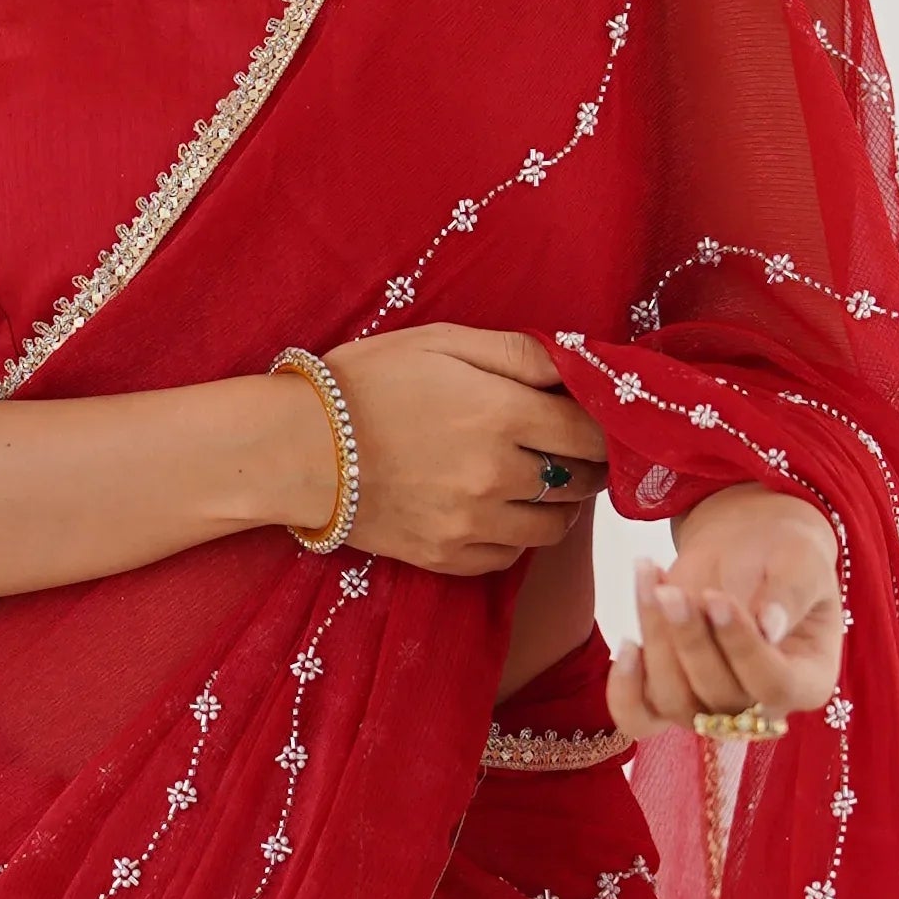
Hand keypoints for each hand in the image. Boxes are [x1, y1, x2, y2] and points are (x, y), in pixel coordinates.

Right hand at [297, 328, 606, 573]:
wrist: (295, 449)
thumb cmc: (365, 383)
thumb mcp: (440, 341)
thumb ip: (516, 352)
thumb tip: (575, 363)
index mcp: (500, 413)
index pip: (591, 432)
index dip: (604, 426)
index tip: (598, 421)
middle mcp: (496, 474)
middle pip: (581, 481)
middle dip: (588, 464)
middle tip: (572, 448)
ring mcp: (472, 524)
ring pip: (552, 527)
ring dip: (558, 505)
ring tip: (541, 482)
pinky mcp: (446, 557)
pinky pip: (509, 557)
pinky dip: (516, 537)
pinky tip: (500, 511)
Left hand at [609, 486, 844, 736]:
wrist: (747, 549)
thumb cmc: (784, 556)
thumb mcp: (801, 562)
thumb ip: (790, 594)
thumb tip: (769, 626)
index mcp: (808, 680)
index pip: (775, 685)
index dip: (743, 647)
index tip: (717, 599)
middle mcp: (760, 707)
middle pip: (721, 699)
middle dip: (692, 642)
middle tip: (672, 592)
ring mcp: (711, 706)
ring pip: (675, 701)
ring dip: (657, 646)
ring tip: (654, 588)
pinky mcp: (669, 695)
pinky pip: (639, 717)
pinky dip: (625, 691)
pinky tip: (626, 645)